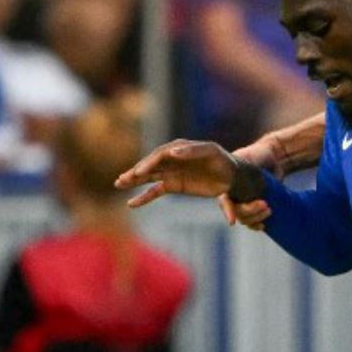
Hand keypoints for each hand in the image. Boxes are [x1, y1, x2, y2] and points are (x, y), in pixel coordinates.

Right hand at [117, 139, 251, 206]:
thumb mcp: (211, 153)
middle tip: (123, 179)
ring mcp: (171, 172)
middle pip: (150, 165)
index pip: (161, 154)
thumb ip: (194, 151)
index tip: (140, 172)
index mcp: (180, 147)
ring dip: (134, 181)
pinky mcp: (173, 185)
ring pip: (148, 176)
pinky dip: (144, 197)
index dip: (150, 162)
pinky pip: (155, 191)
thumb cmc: (223, 161)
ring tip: (119, 184)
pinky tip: (131, 204)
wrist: (232, 176)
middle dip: (136, 172)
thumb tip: (173, 152)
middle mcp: (172, 158)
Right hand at [217, 138, 280, 227]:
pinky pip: (251, 222)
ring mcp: (243, 202)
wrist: (273, 158)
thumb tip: (239, 182)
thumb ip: (242, 170)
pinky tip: (264, 224)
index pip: (224, 201)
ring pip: (244, 219)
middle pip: (236, 212)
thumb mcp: (248, 158)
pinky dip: (257, 224)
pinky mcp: (253, 207)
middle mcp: (232, 195)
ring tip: (269, 209)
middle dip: (250, 211)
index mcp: (226, 184)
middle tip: (264, 203)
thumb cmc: (258, 154)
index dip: (228, 211)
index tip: (232, 221)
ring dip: (256, 217)